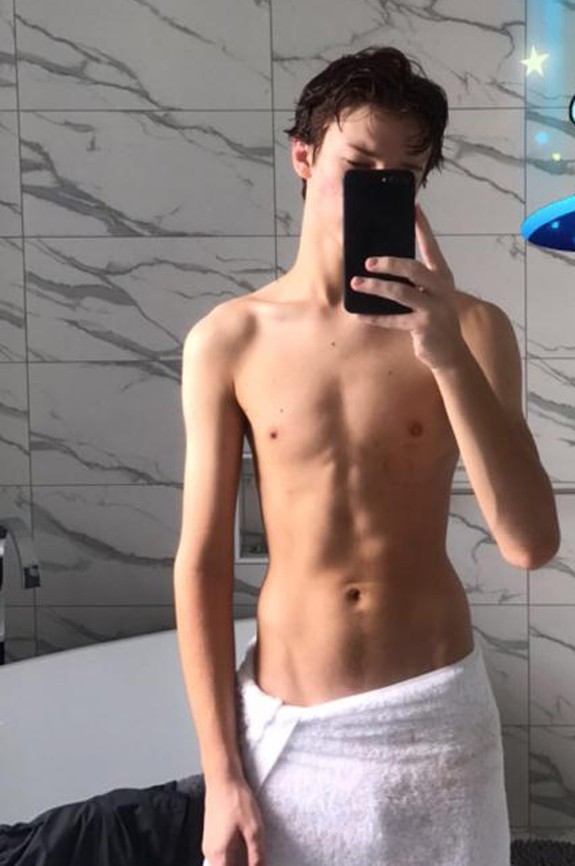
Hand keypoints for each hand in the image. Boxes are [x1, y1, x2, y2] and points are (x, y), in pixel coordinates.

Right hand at [203, 776, 266, 865]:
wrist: (222, 777)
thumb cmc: (235, 798)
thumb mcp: (254, 829)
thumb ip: (257, 855)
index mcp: (219, 855)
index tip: (257, 865)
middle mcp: (210, 852)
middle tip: (257, 860)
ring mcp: (210, 843)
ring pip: (224, 863)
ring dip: (239, 862)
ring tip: (254, 854)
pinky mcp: (212, 835)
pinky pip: (223, 854)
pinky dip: (234, 855)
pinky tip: (246, 846)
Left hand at [349, 204, 467, 371]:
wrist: (451, 353)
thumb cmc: (435, 320)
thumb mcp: (429, 296)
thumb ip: (414, 282)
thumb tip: (383, 266)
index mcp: (442, 277)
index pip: (432, 247)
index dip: (423, 228)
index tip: (414, 208)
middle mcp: (441, 290)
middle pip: (413, 269)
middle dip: (389, 263)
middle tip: (368, 261)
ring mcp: (434, 309)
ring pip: (401, 293)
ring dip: (376, 287)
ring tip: (357, 283)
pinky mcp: (424, 327)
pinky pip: (394, 319)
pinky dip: (375, 316)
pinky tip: (359, 313)